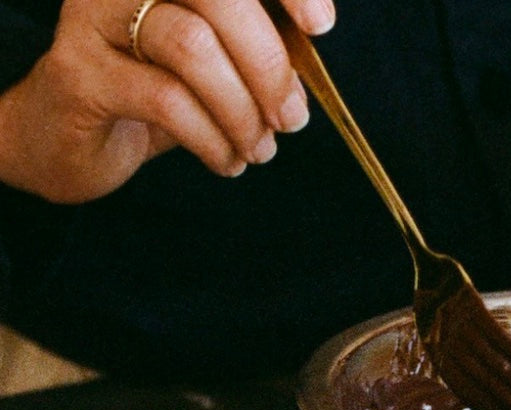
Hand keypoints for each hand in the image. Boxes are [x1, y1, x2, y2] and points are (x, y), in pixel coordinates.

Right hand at [0, 0, 334, 203]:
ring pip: (193, 49)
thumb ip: (251, 50)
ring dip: (242, 111)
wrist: (62, 138)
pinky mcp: (81, 73)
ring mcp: (94, 18)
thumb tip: (305, 63)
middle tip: (291, 118)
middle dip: (268, 64)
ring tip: (258, 149)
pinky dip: (211, 140)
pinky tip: (226, 161)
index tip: (320, 25)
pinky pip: (166, 101)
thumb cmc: (147, 93)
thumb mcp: (209, 65)